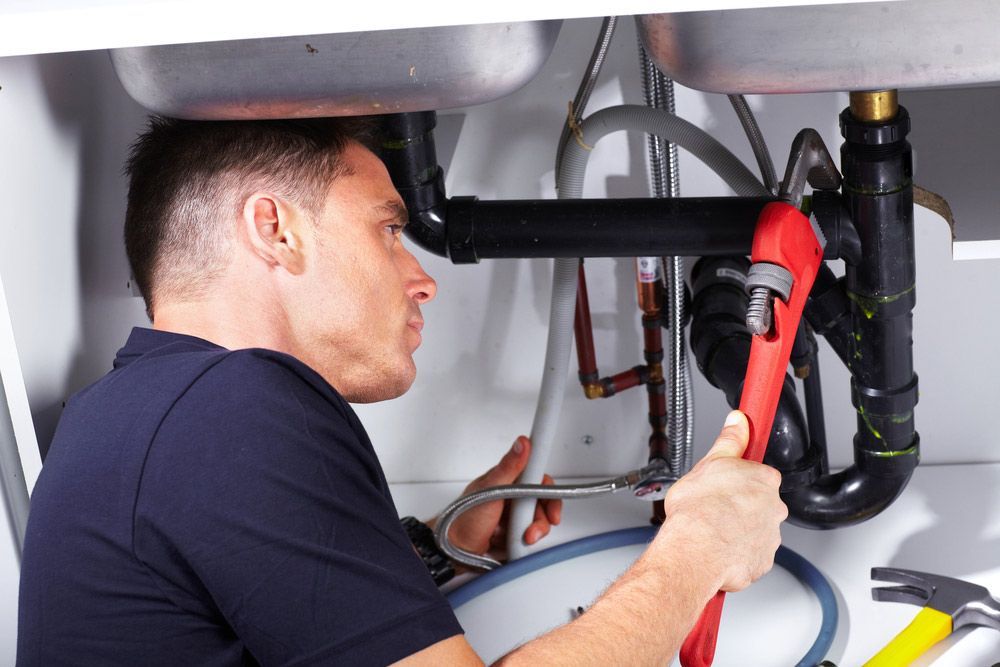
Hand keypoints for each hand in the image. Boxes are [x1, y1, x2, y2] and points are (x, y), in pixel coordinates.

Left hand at [443, 436, 561, 563]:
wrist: (451, 551)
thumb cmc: (461, 519)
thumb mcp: (488, 490)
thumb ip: (508, 467)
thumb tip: (522, 444)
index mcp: (506, 480)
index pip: (537, 476)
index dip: (548, 488)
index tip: (552, 498)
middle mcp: (511, 496)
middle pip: (542, 502)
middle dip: (542, 518)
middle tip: (531, 529)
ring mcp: (513, 516)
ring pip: (538, 522)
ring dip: (532, 533)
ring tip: (517, 538)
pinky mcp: (513, 533)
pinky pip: (531, 537)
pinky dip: (524, 543)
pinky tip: (512, 543)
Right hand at [660, 410, 786, 591]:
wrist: (695, 549)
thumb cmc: (699, 509)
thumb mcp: (711, 462)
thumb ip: (730, 440)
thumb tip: (739, 421)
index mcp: (764, 480)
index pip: (758, 474)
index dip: (739, 479)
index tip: (727, 483)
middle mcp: (774, 508)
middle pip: (758, 502)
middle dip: (739, 504)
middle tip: (714, 506)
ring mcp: (769, 536)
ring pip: (754, 529)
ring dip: (737, 530)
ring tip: (712, 529)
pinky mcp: (761, 561)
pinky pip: (750, 554)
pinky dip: (736, 552)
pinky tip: (717, 546)